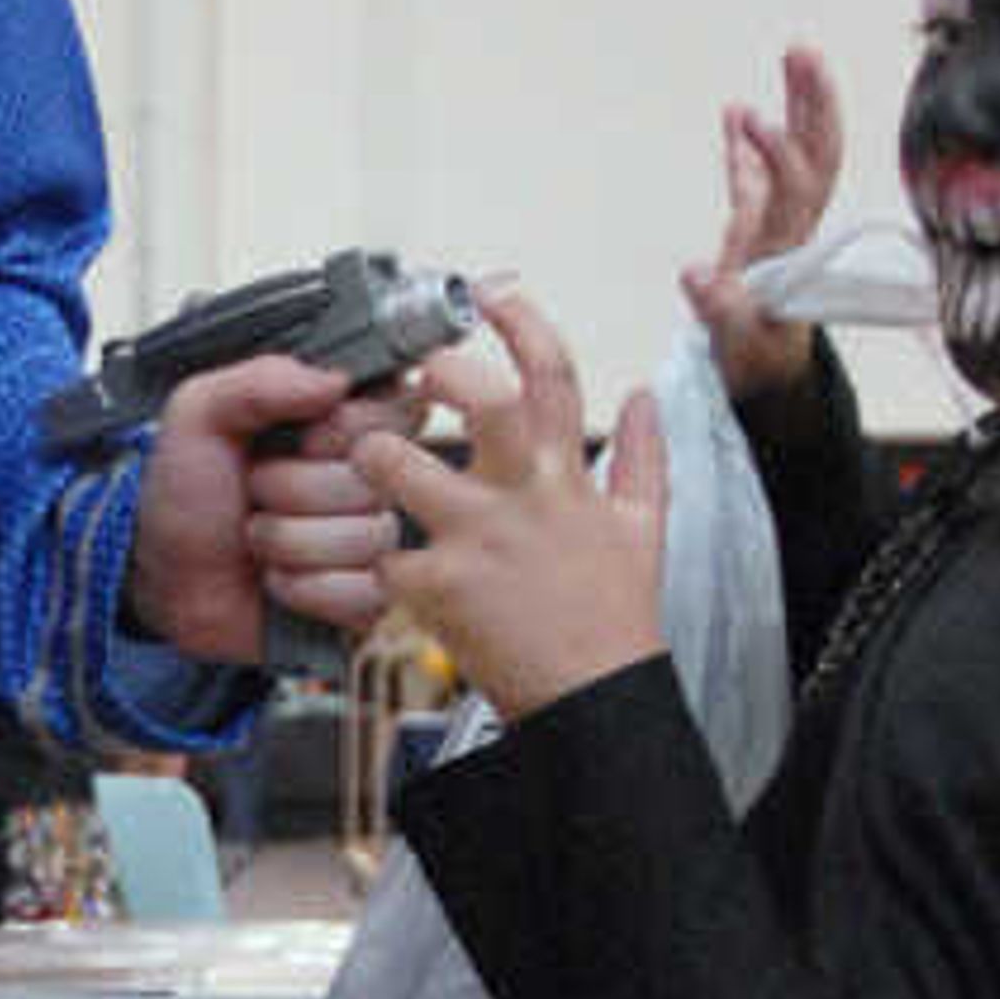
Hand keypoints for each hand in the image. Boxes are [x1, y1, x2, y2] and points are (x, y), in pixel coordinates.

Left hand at [122, 349, 407, 663]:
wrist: (168, 580)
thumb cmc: (187, 499)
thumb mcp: (201, 416)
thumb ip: (260, 380)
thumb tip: (335, 379)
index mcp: (337, 422)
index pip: (395, 408)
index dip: (341, 429)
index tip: (300, 439)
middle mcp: (364, 479)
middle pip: (376, 477)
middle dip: (293, 488)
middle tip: (255, 489)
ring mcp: (371, 541)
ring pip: (366, 536)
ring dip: (289, 541)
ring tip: (257, 536)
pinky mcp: (367, 597)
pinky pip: (364, 592)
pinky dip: (303, 588)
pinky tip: (277, 578)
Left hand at [355, 290, 665, 720]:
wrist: (595, 703)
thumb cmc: (615, 621)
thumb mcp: (647, 530)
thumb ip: (644, 456)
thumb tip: (643, 398)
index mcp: (569, 476)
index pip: (553, 375)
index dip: (523, 322)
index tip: (493, 295)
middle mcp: (522, 497)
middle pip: (478, 400)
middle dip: (436, 371)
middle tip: (410, 373)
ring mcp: (475, 539)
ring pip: (399, 464)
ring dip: (368, 452)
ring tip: (360, 455)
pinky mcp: (436, 588)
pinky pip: (374, 551)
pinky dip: (356, 550)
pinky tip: (352, 550)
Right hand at [682, 45, 842, 402]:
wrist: (767, 379)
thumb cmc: (757, 363)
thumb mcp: (738, 345)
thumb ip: (719, 310)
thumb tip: (693, 274)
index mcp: (789, 249)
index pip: (795, 188)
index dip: (779, 153)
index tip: (758, 121)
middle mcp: (791, 228)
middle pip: (816, 154)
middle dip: (815, 103)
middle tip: (803, 53)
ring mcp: (776, 224)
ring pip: (796, 156)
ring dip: (797, 107)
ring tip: (792, 55)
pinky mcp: (757, 231)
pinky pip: (756, 178)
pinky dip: (749, 145)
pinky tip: (734, 112)